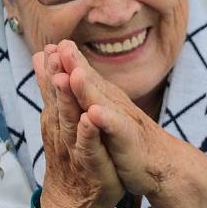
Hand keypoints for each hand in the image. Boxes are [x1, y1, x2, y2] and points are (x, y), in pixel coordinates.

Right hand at [32, 46, 123, 207]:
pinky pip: (87, 147)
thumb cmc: (71, 159)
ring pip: (69, 121)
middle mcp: (63, 132)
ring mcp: (75, 149)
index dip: (51, 69)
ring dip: (66, 100)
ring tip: (65, 78)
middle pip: (57, 101)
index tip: (48, 46)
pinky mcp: (90, 165)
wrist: (75, 203)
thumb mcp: (62, 124)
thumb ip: (53, 94)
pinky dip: (87, 133)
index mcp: (58, 120)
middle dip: (55, 77)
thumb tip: (40, 57)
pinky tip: (89, 118)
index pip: (53, 91)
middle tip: (52, 53)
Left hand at [55, 41, 173, 197]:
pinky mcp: (128, 136)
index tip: (47, 46)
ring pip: (99, 100)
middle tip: (57, 47)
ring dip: (86, 88)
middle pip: (88, 81)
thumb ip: (85, 92)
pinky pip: (115, 126)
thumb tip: (65, 73)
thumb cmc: (125, 137)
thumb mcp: (101, 112)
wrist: (159, 161)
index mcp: (100, 97)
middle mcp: (110, 102)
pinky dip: (105, 119)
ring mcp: (119, 118)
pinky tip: (94, 113)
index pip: (80, 75)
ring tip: (73, 74)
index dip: (63, 61)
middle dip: (73, 64)